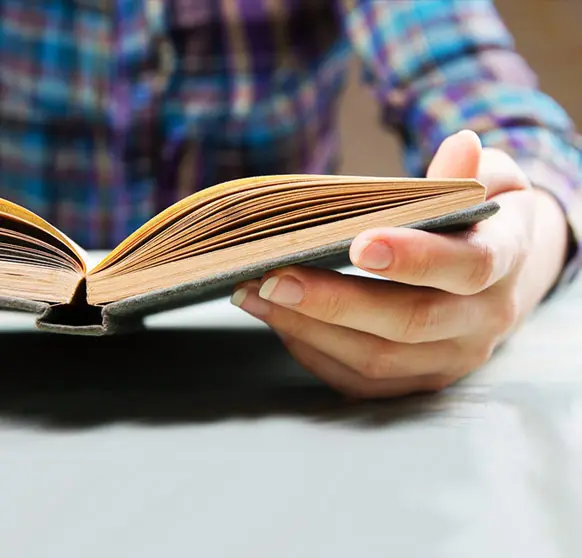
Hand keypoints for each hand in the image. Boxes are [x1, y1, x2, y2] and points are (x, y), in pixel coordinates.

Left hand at [231, 131, 568, 398]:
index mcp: (505, 260)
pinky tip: (278, 319)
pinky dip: (314, 350)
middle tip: (275, 278)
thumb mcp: (490, 181)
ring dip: (311, 328)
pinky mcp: (418, 379)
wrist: (500, 280)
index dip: (415, 257)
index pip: (467, 265)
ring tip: (257, 294)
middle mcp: (483, 319)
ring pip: (377, 358)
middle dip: (337, 302)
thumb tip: (461, 144)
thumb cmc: (480, 221)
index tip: (357, 244)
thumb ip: (470, 172)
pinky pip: (361, 379)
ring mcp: (450, 358)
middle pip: (410, 321)